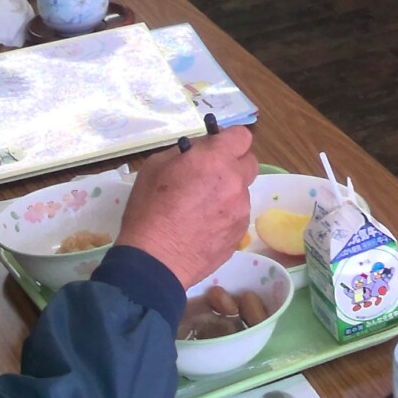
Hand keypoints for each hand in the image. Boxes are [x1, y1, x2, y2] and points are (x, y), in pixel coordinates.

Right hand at [116, 126, 257, 287]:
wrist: (154, 261)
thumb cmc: (148, 210)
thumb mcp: (156, 167)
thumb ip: (185, 152)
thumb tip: (200, 151)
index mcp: (216, 160)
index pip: (242, 136)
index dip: (228, 139)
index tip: (215, 148)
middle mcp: (235, 182)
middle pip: (249, 162)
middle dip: (233, 164)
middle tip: (210, 176)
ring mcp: (241, 211)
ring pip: (242, 191)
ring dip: (228, 192)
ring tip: (201, 208)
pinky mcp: (239, 235)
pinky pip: (237, 216)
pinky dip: (226, 216)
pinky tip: (203, 227)